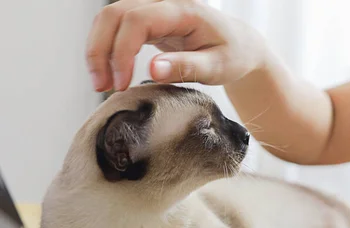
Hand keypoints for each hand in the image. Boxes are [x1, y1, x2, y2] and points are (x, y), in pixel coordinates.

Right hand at [86, 0, 267, 91]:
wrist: (240, 46)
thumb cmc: (233, 55)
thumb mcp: (217, 67)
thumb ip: (187, 67)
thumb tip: (153, 70)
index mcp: (183, 10)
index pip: (137, 20)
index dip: (122, 52)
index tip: (121, 84)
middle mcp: (164, 2)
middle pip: (114, 14)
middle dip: (100, 50)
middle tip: (103, 86)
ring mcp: (154, 8)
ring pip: (109, 18)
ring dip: (98, 50)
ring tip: (102, 85)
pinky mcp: (148, 20)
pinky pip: (117, 27)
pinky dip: (107, 49)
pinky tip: (110, 73)